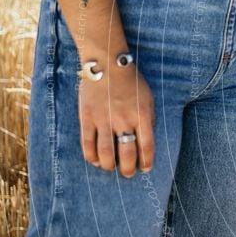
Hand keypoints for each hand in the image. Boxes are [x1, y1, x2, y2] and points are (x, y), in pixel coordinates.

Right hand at [78, 59, 155, 177]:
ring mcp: (104, 119)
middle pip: (127, 153)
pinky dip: (91, 156)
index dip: (146, 161)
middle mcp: (124, 120)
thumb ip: (148, 119)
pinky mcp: (87, 117)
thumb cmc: (131, 81)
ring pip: (106, 152)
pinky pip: (88, 143)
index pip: (147, 146)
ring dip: (110, 165)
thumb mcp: (148, 98)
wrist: (107, 63)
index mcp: (142, 116)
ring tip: (112, 168)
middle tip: (128, 174)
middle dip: (128, 169)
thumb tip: (145, 140)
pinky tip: (95, 161)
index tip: (145, 169)